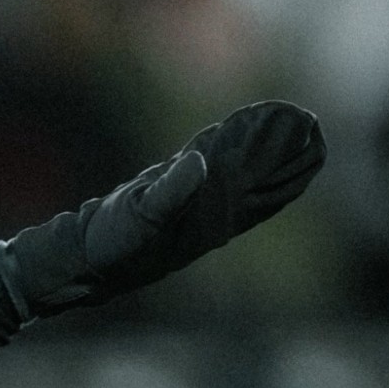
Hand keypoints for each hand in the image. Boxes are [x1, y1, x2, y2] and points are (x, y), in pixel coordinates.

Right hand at [12, 101, 326, 315]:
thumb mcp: (141, 215)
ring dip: (262, 158)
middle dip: (286, 157)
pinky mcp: (171, 206)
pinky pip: (211, 179)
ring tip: (280, 130)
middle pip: (262, 185)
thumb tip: (201, 161)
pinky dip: (227, 159)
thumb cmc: (112, 245)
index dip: (290, 161)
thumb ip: (172, 188)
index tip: (309, 129)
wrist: (79, 263)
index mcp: (215, 221)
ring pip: (241, 183)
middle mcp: (211, 220)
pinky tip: (226, 148)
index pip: (266, 188)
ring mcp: (192, 214)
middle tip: (307, 124)